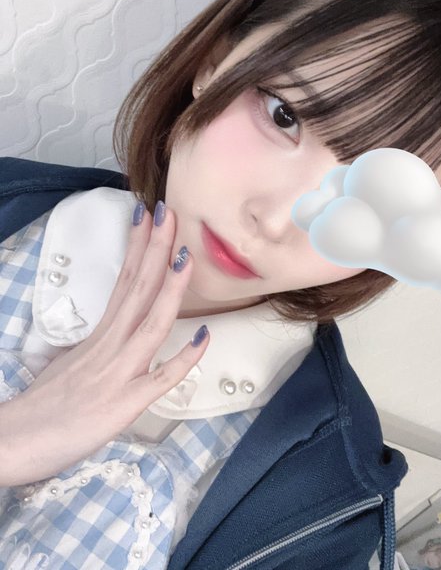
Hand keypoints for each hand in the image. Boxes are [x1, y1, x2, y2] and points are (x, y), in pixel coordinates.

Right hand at [0, 201, 209, 486]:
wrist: (13, 444)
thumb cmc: (43, 407)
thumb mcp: (71, 365)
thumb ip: (97, 348)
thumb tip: (112, 339)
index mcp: (100, 334)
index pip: (125, 281)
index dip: (140, 247)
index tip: (149, 215)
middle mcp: (110, 345)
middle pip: (138, 289)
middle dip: (156, 248)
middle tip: (169, 211)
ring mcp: (119, 373)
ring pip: (152, 324)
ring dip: (171, 289)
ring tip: (186, 256)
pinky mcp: (125, 405)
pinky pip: (161, 379)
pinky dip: (185, 358)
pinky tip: (206, 337)